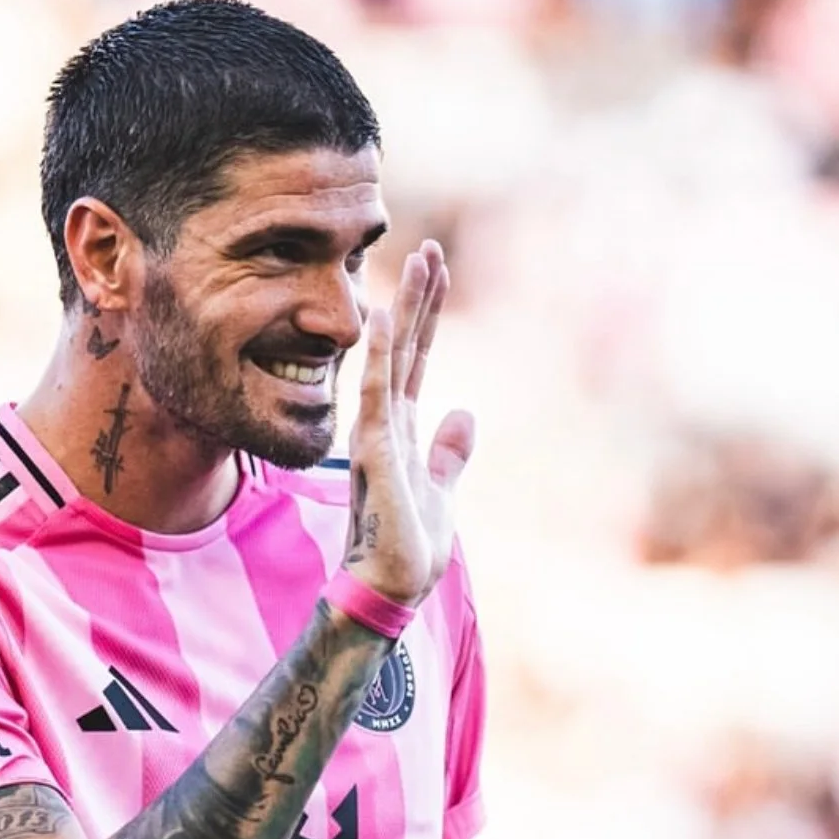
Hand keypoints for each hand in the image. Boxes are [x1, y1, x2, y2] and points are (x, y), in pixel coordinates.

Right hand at [343, 239, 473, 605]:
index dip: (427, 316)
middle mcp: (386, 424)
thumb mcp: (441, 491)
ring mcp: (378, 434)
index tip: (436, 271)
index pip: (416, 361)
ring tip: (416, 262)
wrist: (391, 589)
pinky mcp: (374, 452)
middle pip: (404, 348)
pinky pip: (375, 392)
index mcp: (402, 431)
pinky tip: (380, 315)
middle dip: (418, 299)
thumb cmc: (409, 549)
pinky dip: (377, 353)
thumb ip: (449, 453)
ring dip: (403, 310)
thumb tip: (464, 413)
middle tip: (430, 248)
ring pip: (390, 358)